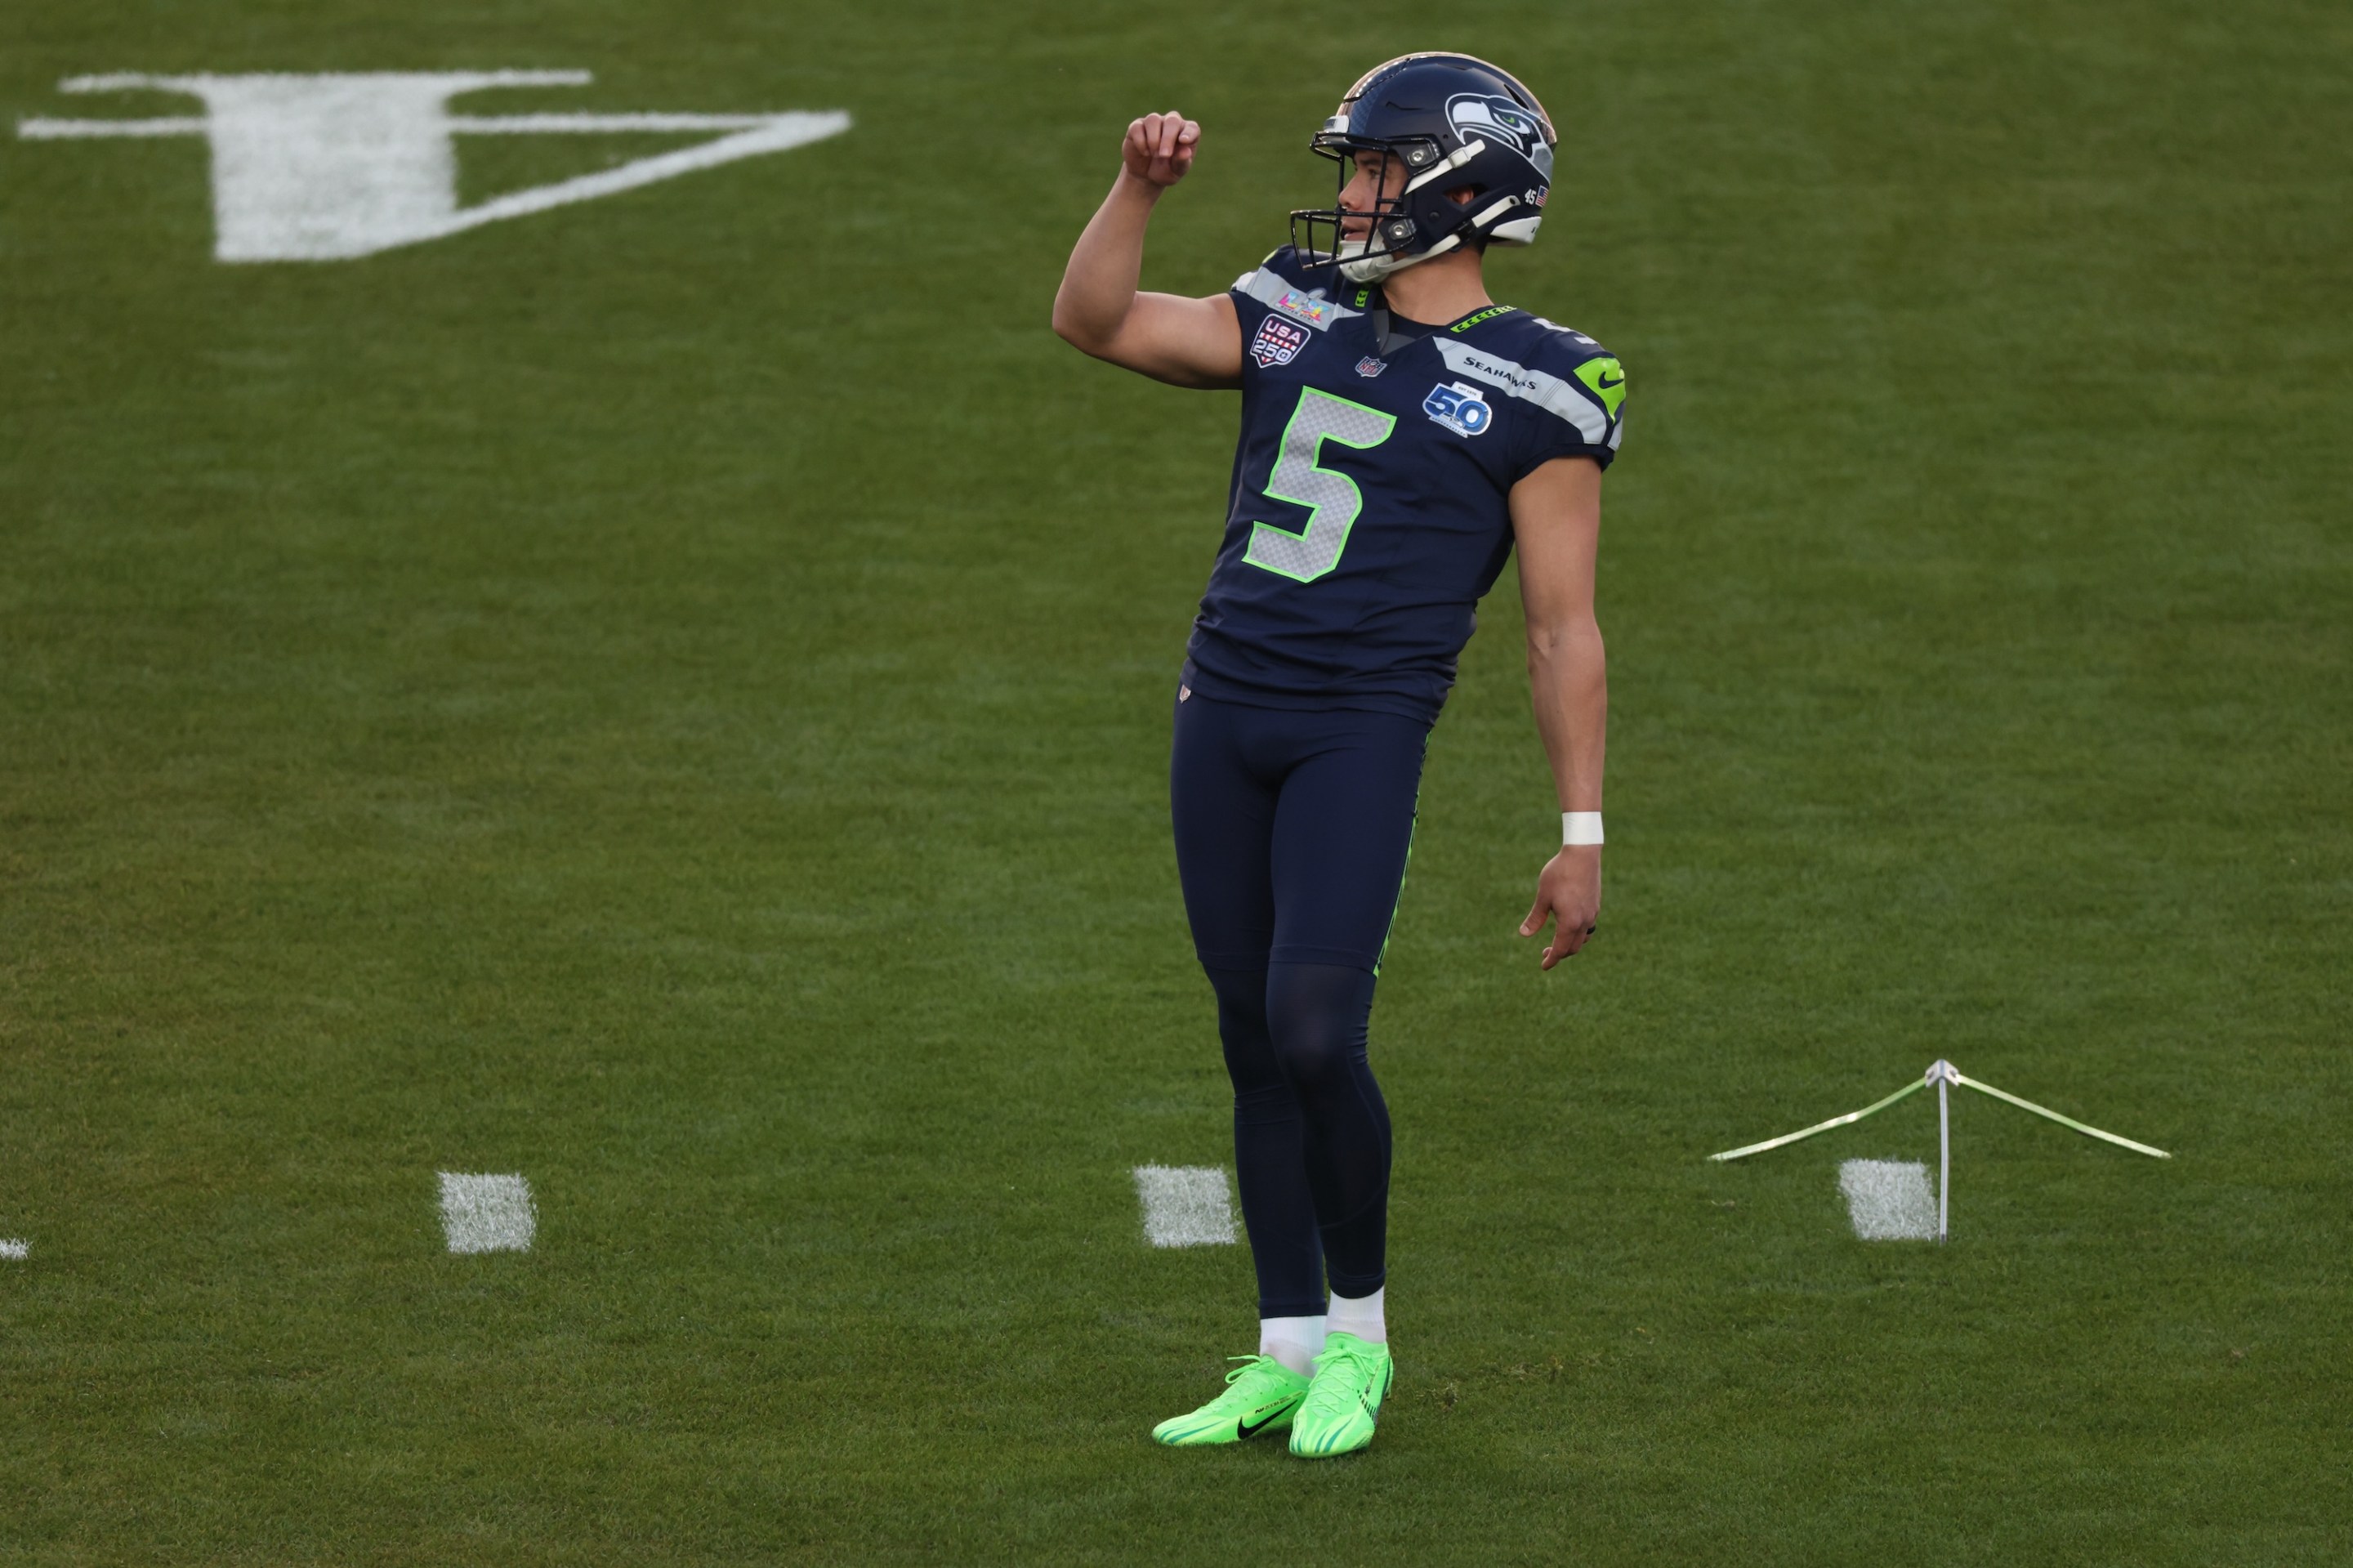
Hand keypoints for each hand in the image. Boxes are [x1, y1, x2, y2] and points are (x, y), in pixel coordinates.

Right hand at [1121, 111, 1199, 189]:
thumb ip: (1182, 162)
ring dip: (1154, 138)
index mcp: (1186, 133)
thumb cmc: (1166, 170)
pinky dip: (1140, 141)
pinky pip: (1137, 127)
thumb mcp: (1175, 171)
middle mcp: (1171, 123)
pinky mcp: (1137, 126)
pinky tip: (1145, 152)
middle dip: (1168, 138)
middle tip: (1164, 155)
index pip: (1192, 128)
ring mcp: (1154, 122)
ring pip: (1153, 119)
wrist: (1145, 175)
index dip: (1189, 133)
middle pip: (1172, 120)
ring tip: (1154, 154)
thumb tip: (1186, 152)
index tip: (1184, 141)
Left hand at [1519, 845, 1600, 969]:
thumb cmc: (1559, 873)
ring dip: (1571, 944)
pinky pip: (1588, 927)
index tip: (1543, 966)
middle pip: (1574, 947)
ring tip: (1558, 942)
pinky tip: (1569, 925)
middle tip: (1545, 953)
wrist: (1582, 853)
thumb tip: (1524, 934)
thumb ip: (1535, 918)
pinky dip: (1578, 933)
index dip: (1552, 960)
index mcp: (1570, 922)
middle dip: (1560, 954)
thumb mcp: (1543, 897)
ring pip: (1583, 938)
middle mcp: (1585, 921)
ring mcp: (1593, 913)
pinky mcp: (1595, 904)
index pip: (1561, 950)